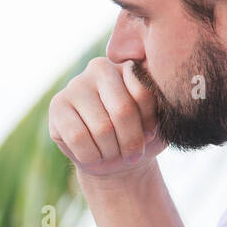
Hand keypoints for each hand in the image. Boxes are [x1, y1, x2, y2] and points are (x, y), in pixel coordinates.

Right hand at [48, 57, 166, 179]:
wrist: (115, 160)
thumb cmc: (140, 137)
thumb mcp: (160, 123)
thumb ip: (165, 106)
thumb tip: (169, 94)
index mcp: (128, 66)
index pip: (144, 94)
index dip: (149, 125)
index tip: (149, 136)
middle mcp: (99, 68)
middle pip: (122, 111)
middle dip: (130, 142)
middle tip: (132, 155)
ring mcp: (75, 85)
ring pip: (101, 128)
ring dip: (111, 152)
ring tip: (113, 153)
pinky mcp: (57, 105)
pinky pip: (78, 138)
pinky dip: (91, 156)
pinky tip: (94, 154)